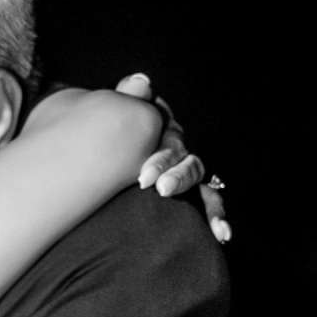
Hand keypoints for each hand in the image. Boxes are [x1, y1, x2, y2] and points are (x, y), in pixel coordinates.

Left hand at [115, 72, 230, 244]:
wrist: (94, 151)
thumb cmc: (103, 133)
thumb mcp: (114, 115)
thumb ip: (127, 99)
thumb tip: (142, 82)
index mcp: (158, 128)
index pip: (168, 140)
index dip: (160, 160)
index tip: (144, 181)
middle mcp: (175, 145)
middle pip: (185, 160)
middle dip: (177, 178)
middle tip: (159, 193)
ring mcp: (183, 166)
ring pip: (199, 177)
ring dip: (207, 201)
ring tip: (214, 224)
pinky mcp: (187, 189)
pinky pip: (208, 200)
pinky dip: (216, 216)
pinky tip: (222, 235)